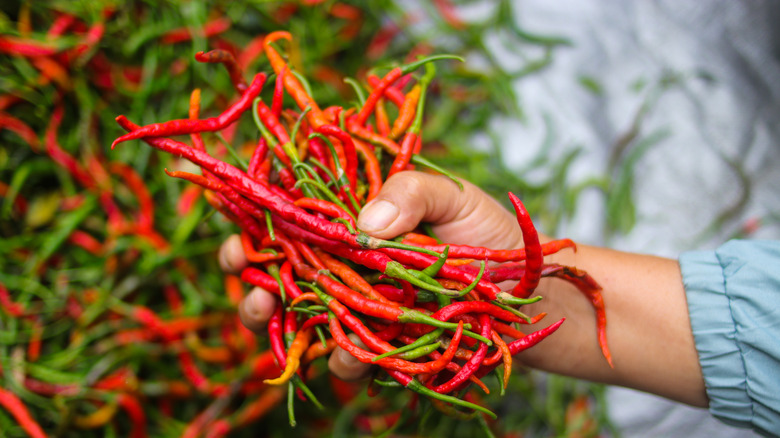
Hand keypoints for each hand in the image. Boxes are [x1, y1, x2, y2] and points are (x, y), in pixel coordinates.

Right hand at [223, 171, 521, 380]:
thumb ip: (411, 192)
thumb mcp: (455, 197)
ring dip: (269, 315)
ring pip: (296, 314)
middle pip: (280, 265)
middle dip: (248, 266)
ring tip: (263, 312)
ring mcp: (359, 306)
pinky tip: (349, 354)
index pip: (295, 210)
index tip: (226, 205)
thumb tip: (365, 222)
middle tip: (239, 266)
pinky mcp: (377, 346)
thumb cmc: (490, 238)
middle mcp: (348, 263)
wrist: (529, 296)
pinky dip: (338, 357)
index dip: (257, 209)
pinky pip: (343, 356)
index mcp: (357, 219)